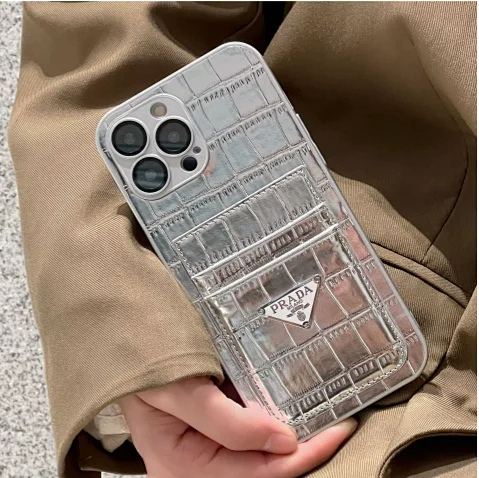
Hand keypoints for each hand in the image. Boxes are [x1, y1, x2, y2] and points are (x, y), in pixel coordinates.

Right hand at [119, 377, 356, 477]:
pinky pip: (250, 436)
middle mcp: (197, 467)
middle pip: (261, 470)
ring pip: (259, 456)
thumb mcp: (180, 390)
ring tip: (325, 420)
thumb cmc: (145, 366)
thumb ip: (227, 422)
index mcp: (183, 468)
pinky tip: (293, 409)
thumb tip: (283, 441)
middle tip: (339, 425)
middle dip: (303, 451)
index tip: (335, 430)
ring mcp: (206, 449)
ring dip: (293, 440)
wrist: (127, 344)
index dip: (300, 457)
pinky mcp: (213, 430)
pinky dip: (275, 424)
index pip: (256, 474)